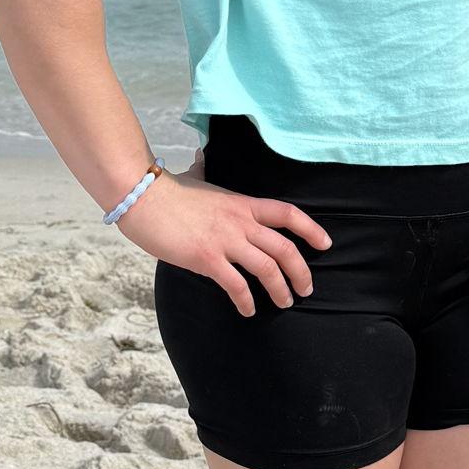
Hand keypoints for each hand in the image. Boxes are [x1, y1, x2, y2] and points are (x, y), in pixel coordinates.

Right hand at [116, 169, 331, 315]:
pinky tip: (247, 311)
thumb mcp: (196, 178)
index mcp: (243, 204)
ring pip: (267, 269)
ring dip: (280, 290)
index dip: (311, 229)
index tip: (326, 244)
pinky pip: (236, 285)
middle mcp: (241, 222)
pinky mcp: (207, 258)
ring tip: (284, 303)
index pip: (288, 214)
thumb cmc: (168, 191)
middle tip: (306, 289)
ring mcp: (225, 241)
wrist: (142, 198)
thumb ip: (205, 172)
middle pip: (285, 248)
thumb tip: (201, 158)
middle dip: (301, 272)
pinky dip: (245, 301)